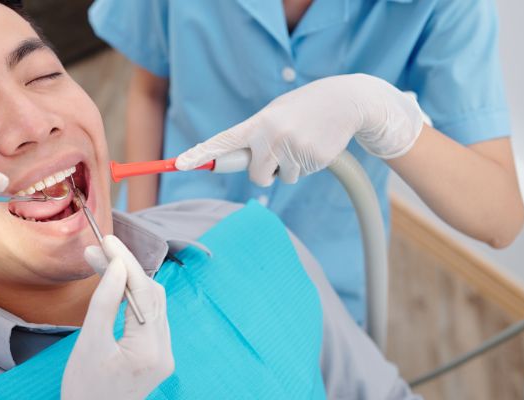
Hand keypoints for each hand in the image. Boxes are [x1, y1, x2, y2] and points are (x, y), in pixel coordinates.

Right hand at [62, 235, 173, 399]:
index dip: (125, 262)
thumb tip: (118, 266)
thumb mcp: (89, 343)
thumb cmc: (84, 390)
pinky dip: (133, 298)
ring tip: (102, 262)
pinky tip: (115, 286)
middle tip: (98, 250)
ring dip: (129, 281)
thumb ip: (105, 302)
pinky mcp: (156, 357)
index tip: (107, 240)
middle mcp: (164, 352)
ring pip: (152, 304)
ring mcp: (163, 355)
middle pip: (152, 295)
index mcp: (149, 350)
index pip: (143, 292)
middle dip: (126, 268)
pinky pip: (149, 317)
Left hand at [175, 74, 422, 185]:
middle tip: (280, 149)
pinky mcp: (313, 159)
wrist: (345, 101)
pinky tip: (314, 145)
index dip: (199, 154)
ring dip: (288, 166)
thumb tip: (227, 163)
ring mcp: (293, 148)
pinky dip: (305, 166)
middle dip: (265, 171)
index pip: (222, 142)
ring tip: (301, 141)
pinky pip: (298, 176)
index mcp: (257, 123)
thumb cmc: (302, 109)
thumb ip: (253, 136)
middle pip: (255, 175)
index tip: (178, 164)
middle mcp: (271, 136)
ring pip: (279, 178)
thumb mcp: (274, 114)